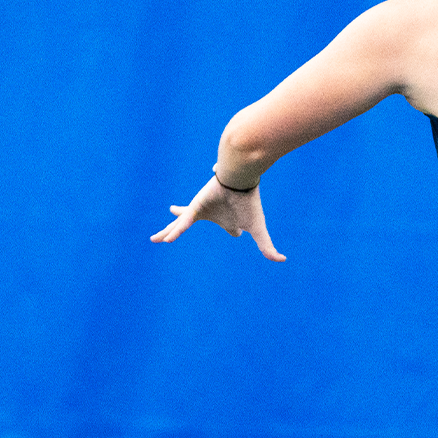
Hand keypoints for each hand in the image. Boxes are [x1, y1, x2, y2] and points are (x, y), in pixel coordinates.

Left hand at [150, 176, 285, 261]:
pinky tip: (166, 241)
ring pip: (180, 224)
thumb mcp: (257, 228)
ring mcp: (202, 210)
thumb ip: (267, 246)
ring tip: (155, 239)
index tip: (236, 232)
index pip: (230, 228)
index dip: (233, 231)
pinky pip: (183, 223)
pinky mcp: (195, 207)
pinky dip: (175, 232)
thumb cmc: (249, 202)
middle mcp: (214, 214)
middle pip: (195, 226)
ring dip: (168, 231)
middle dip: (183, 230)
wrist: (240, 178)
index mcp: (230, 220)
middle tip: (170, 238)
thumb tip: (282, 259)